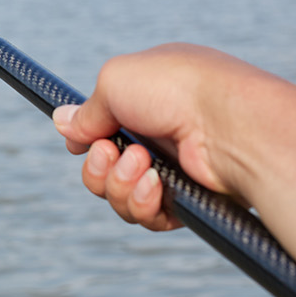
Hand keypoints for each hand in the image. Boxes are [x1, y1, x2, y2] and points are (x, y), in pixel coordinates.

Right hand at [51, 43, 274, 230]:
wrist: (232, 125)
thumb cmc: (177, 89)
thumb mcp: (116, 80)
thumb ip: (87, 109)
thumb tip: (62, 122)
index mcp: (148, 98)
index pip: (104, 127)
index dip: (87, 140)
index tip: (82, 143)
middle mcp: (160, 134)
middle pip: (104, 168)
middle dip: (98, 166)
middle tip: (110, 152)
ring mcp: (175, 168)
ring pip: (120, 196)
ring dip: (119, 184)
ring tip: (143, 165)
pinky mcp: (188, 201)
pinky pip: (147, 216)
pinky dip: (143, 204)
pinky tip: (157, 185)